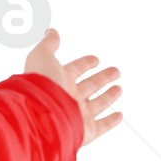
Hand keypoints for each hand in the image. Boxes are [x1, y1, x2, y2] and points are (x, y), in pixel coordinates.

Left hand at [24, 28, 121, 145]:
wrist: (41, 116)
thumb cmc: (41, 85)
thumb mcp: (42, 57)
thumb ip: (48, 44)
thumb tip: (50, 30)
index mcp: (57, 81)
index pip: (74, 69)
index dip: (84, 63)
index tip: (95, 59)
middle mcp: (67, 97)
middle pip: (88, 86)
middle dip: (102, 78)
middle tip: (116, 70)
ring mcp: (77, 114)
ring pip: (97, 104)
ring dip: (108, 96)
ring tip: (119, 88)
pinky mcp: (86, 130)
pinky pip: (101, 126)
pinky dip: (111, 120)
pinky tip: (120, 114)